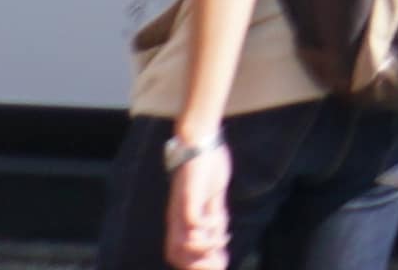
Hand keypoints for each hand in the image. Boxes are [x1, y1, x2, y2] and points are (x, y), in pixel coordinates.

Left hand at [160, 125, 230, 269]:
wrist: (199, 141)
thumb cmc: (206, 168)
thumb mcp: (212, 198)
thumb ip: (214, 217)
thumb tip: (220, 237)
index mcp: (179, 221)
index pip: (179, 255)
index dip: (197, 265)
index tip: (221, 262)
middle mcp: (176, 218)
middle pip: (175, 256)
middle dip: (199, 265)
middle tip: (221, 261)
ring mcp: (181, 207)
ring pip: (181, 245)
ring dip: (203, 248)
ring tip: (221, 239)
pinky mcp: (190, 195)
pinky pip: (193, 221)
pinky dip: (207, 226)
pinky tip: (219, 218)